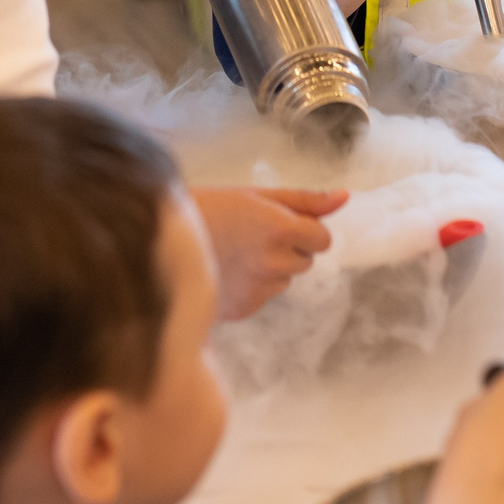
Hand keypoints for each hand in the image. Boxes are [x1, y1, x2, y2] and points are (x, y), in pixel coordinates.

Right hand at [190, 184, 345, 319]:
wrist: (159, 240)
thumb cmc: (208, 209)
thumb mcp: (256, 195)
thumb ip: (305, 199)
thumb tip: (345, 196)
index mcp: (280, 229)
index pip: (323, 239)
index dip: (305, 230)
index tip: (282, 224)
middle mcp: (274, 262)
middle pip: (306, 260)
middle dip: (288, 249)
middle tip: (252, 235)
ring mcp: (260, 289)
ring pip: (284, 279)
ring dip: (270, 268)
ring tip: (235, 253)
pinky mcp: (245, 308)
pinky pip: (263, 296)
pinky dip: (251, 286)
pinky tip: (227, 270)